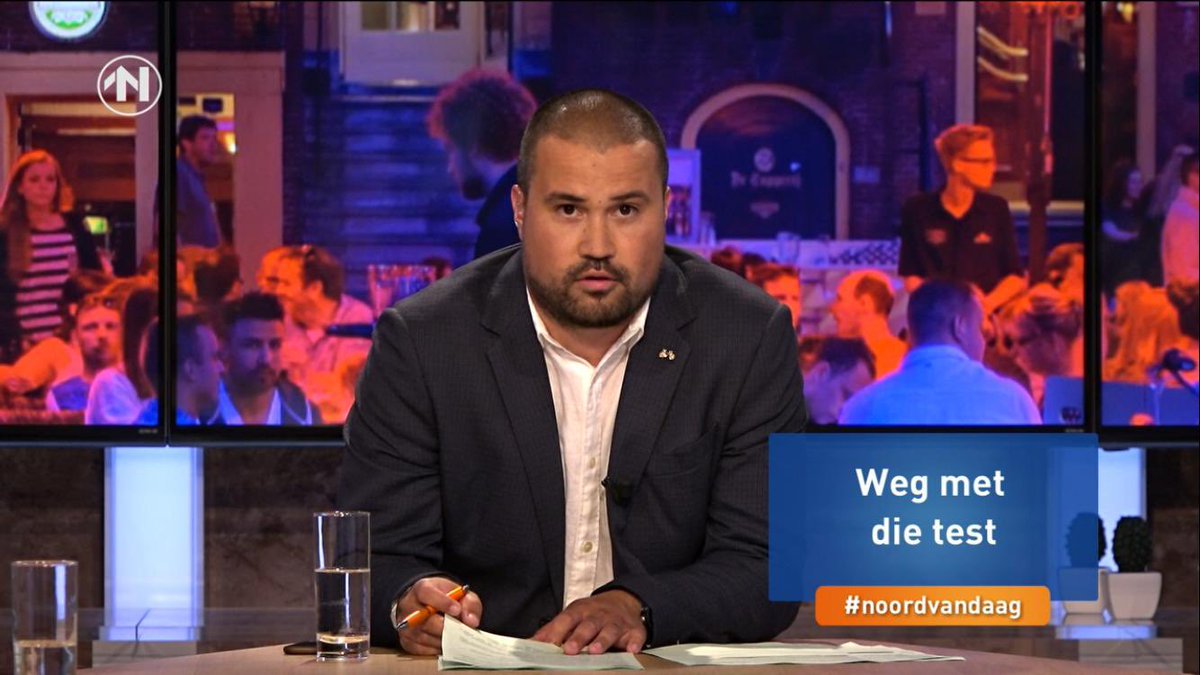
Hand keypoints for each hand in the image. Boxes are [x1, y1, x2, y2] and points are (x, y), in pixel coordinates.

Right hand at [395, 576, 482, 655]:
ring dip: (441, 640)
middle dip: (444, 627)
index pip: (427, 593)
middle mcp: (408, 605)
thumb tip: (471, 622)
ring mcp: (405, 624)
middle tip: (459, 631)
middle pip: (424, 620)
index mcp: (421, 588)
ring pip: (422, 636)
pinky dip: (435, 649)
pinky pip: (420, 649)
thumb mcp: (461, 594)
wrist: (428, 604)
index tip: (457, 610)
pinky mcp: (405, 640)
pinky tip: (445, 644)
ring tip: (454, 638)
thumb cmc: (446, 598)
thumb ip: (469, 604)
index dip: (442, 602)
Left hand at [530, 590, 645, 655]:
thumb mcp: (571, 616)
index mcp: (580, 611)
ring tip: (596, 651)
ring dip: (603, 640)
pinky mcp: (634, 630)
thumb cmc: (591, 613)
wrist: (623, 600)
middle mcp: (598, 615)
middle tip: (569, 650)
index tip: (546, 644)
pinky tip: (632, 649)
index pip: (566, 620)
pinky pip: (635, 635)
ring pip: (609, 630)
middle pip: (588, 625)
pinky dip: (634, 642)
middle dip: (578, 637)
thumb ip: (551, 630)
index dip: (557, 632)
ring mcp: (616, 622)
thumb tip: (529, 643)